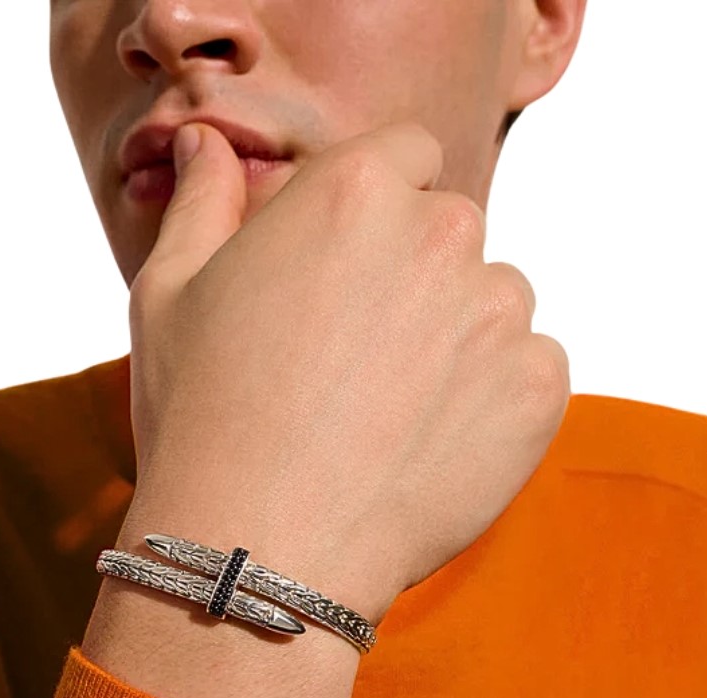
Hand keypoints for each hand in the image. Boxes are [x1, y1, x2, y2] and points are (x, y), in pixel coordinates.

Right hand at [124, 120, 569, 625]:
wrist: (257, 547)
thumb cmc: (200, 418)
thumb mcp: (168, 295)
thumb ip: (201, 202)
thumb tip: (203, 141)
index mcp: (354, 190)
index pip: (404, 156)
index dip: (376, 209)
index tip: (346, 271)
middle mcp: (442, 233)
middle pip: (449, 231)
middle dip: (411, 276)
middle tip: (352, 358)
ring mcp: (499, 313)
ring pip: (493, 302)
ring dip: (455, 337)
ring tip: (386, 412)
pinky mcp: (538, 390)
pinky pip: (529, 370)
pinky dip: (491, 400)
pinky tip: (425, 443)